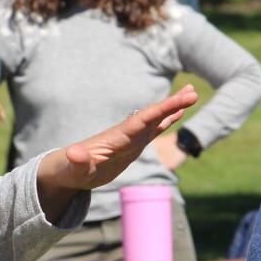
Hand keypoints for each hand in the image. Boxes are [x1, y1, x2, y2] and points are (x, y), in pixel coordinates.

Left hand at [36, 85, 198, 220]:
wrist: (67, 169)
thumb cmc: (70, 170)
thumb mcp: (73, 169)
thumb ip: (76, 161)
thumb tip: (74, 154)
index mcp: (118, 136)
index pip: (143, 120)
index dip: (162, 110)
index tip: (181, 100)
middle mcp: (127, 133)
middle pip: (153, 115)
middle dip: (173, 103)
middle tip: (193, 91)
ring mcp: (131, 138)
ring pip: (156, 118)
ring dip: (173, 106)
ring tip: (192, 92)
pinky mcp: (133, 145)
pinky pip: (154, 129)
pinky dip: (167, 120)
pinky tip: (179, 113)